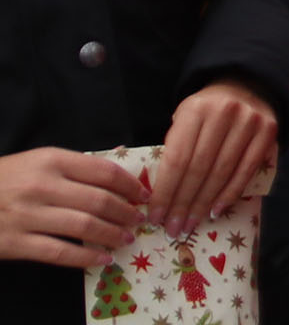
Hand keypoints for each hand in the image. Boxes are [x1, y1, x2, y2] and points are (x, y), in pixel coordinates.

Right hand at [0, 147, 143, 267]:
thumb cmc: (4, 180)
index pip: (102, 171)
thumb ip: (71, 168)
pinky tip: (102, 259)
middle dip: (125, 212)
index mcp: (51, 160)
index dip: (129, 184)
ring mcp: (28, 216)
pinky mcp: (15, 243)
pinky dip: (85, 257)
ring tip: (125, 239)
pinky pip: (59, 252)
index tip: (142, 195)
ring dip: (111, 234)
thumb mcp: (36, 162)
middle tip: (138, 220)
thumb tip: (115, 177)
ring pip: (84, 226)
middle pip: (98, 200)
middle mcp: (42, 186)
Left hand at [150, 81, 277, 235]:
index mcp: (195, 109)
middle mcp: (224, 112)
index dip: (165, 192)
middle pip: (198, 168)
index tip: (155, 217)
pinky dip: (230, 193)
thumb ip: (175, 149)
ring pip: (221, 172)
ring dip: (203, 204)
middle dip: (183, 203)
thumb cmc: (207, 112)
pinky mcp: (268, 130)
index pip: (177, 159)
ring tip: (189, 225)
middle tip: (172, 229)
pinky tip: (215, 211)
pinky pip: (246, 170)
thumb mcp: (184, 119)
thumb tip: (160, 197)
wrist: (247, 86)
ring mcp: (249, 121)